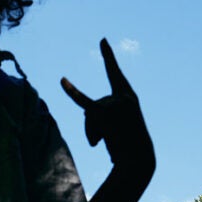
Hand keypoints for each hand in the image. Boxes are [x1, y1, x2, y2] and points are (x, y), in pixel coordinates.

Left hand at [61, 39, 153, 176]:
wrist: (139, 161)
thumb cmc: (131, 149)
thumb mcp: (120, 127)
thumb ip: (103, 116)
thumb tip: (87, 113)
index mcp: (130, 97)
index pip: (116, 75)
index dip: (108, 57)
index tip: (102, 40)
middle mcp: (124, 96)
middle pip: (95, 105)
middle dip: (94, 126)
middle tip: (110, 141)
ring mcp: (115, 103)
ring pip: (89, 115)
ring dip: (91, 133)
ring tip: (104, 145)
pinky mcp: (104, 113)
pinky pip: (83, 102)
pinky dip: (71, 91)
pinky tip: (62, 80)